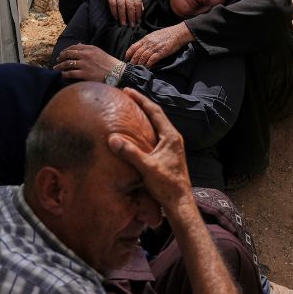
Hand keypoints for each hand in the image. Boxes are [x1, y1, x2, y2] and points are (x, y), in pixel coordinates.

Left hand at [53, 44, 121, 82]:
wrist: (117, 73)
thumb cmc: (109, 63)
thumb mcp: (99, 52)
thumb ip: (87, 48)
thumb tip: (78, 45)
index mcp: (90, 48)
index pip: (73, 47)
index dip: (65, 50)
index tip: (62, 54)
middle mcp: (86, 55)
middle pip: (68, 54)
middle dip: (60, 57)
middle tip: (57, 61)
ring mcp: (84, 64)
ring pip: (67, 64)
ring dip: (60, 66)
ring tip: (56, 69)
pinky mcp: (84, 74)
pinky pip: (70, 73)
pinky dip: (64, 74)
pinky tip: (62, 75)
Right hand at [97, 0, 143, 26]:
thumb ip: (138, 2)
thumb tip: (142, 13)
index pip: (138, 3)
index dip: (139, 13)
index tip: (139, 22)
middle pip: (130, 5)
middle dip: (131, 16)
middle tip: (132, 25)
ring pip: (121, 5)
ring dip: (122, 16)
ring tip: (123, 24)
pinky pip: (112, 4)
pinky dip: (114, 12)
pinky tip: (116, 18)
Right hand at [108, 89, 192, 209]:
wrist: (179, 202)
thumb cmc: (166, 185)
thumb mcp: (147, 167)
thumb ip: (130, 152)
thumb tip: (112, 139)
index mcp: (171, 136)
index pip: (155, 111)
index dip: (141, 100)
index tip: (128, 91)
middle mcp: (174, 138)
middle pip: (157, 115)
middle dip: (142, 104)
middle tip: (127, 95)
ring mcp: (173, 146)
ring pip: (157, 124)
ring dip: (145, 116)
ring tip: (131, 110)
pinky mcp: (169, 154)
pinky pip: (157, 134)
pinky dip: (146, 128)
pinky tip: (138, 132)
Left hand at [125, 22, 193, 66]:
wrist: (178, 33)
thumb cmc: (167, 34)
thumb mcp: (154, 35)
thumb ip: (147, 41)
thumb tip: (141, 48)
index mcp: (146, 39)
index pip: (133, 47)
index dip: (128, 54)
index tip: (126, 59)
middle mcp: (148, 43)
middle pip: (137, 54)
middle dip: (133, 62)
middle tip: (131, 67)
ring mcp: (154, 48)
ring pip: (143, 58)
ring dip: (139, 64)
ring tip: (137, 69)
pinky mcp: (161, 52)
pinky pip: (152, 60)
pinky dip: (148, 65)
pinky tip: (147, 68)